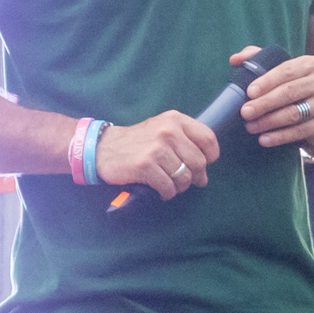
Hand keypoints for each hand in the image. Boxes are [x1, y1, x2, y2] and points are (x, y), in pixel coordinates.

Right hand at [97, 108, 221, 200]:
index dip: (211, 156)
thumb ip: (185, 138)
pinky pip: (168, 186)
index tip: (206, 163)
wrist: (103, 148)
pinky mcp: (145, 165)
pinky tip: (162, 190)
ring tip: (172, 184)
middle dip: (196, 176)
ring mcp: (156, 148)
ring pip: (184, 177)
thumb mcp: (162, 128)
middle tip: (189, 181)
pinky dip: (167, 192)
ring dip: (180, 186)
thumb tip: (207, 162)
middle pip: (199, 162)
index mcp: (175, 120)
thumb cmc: (138, 141)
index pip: (208, 139)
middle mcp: (168, 131)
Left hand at [239, 53, 313, 152]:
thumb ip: (256, 58)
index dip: (267, 82)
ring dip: (270, 122)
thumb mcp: (279, 66)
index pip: (286, 71)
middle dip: (265, 104)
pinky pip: (302, 131)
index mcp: (310, 64)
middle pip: (290, 93)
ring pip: (295, 113)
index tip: (249, 92)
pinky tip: (265, 139)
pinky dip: (281, 136)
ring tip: (251, 127)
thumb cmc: (293, 82)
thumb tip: (234, 60)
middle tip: (245, 112)